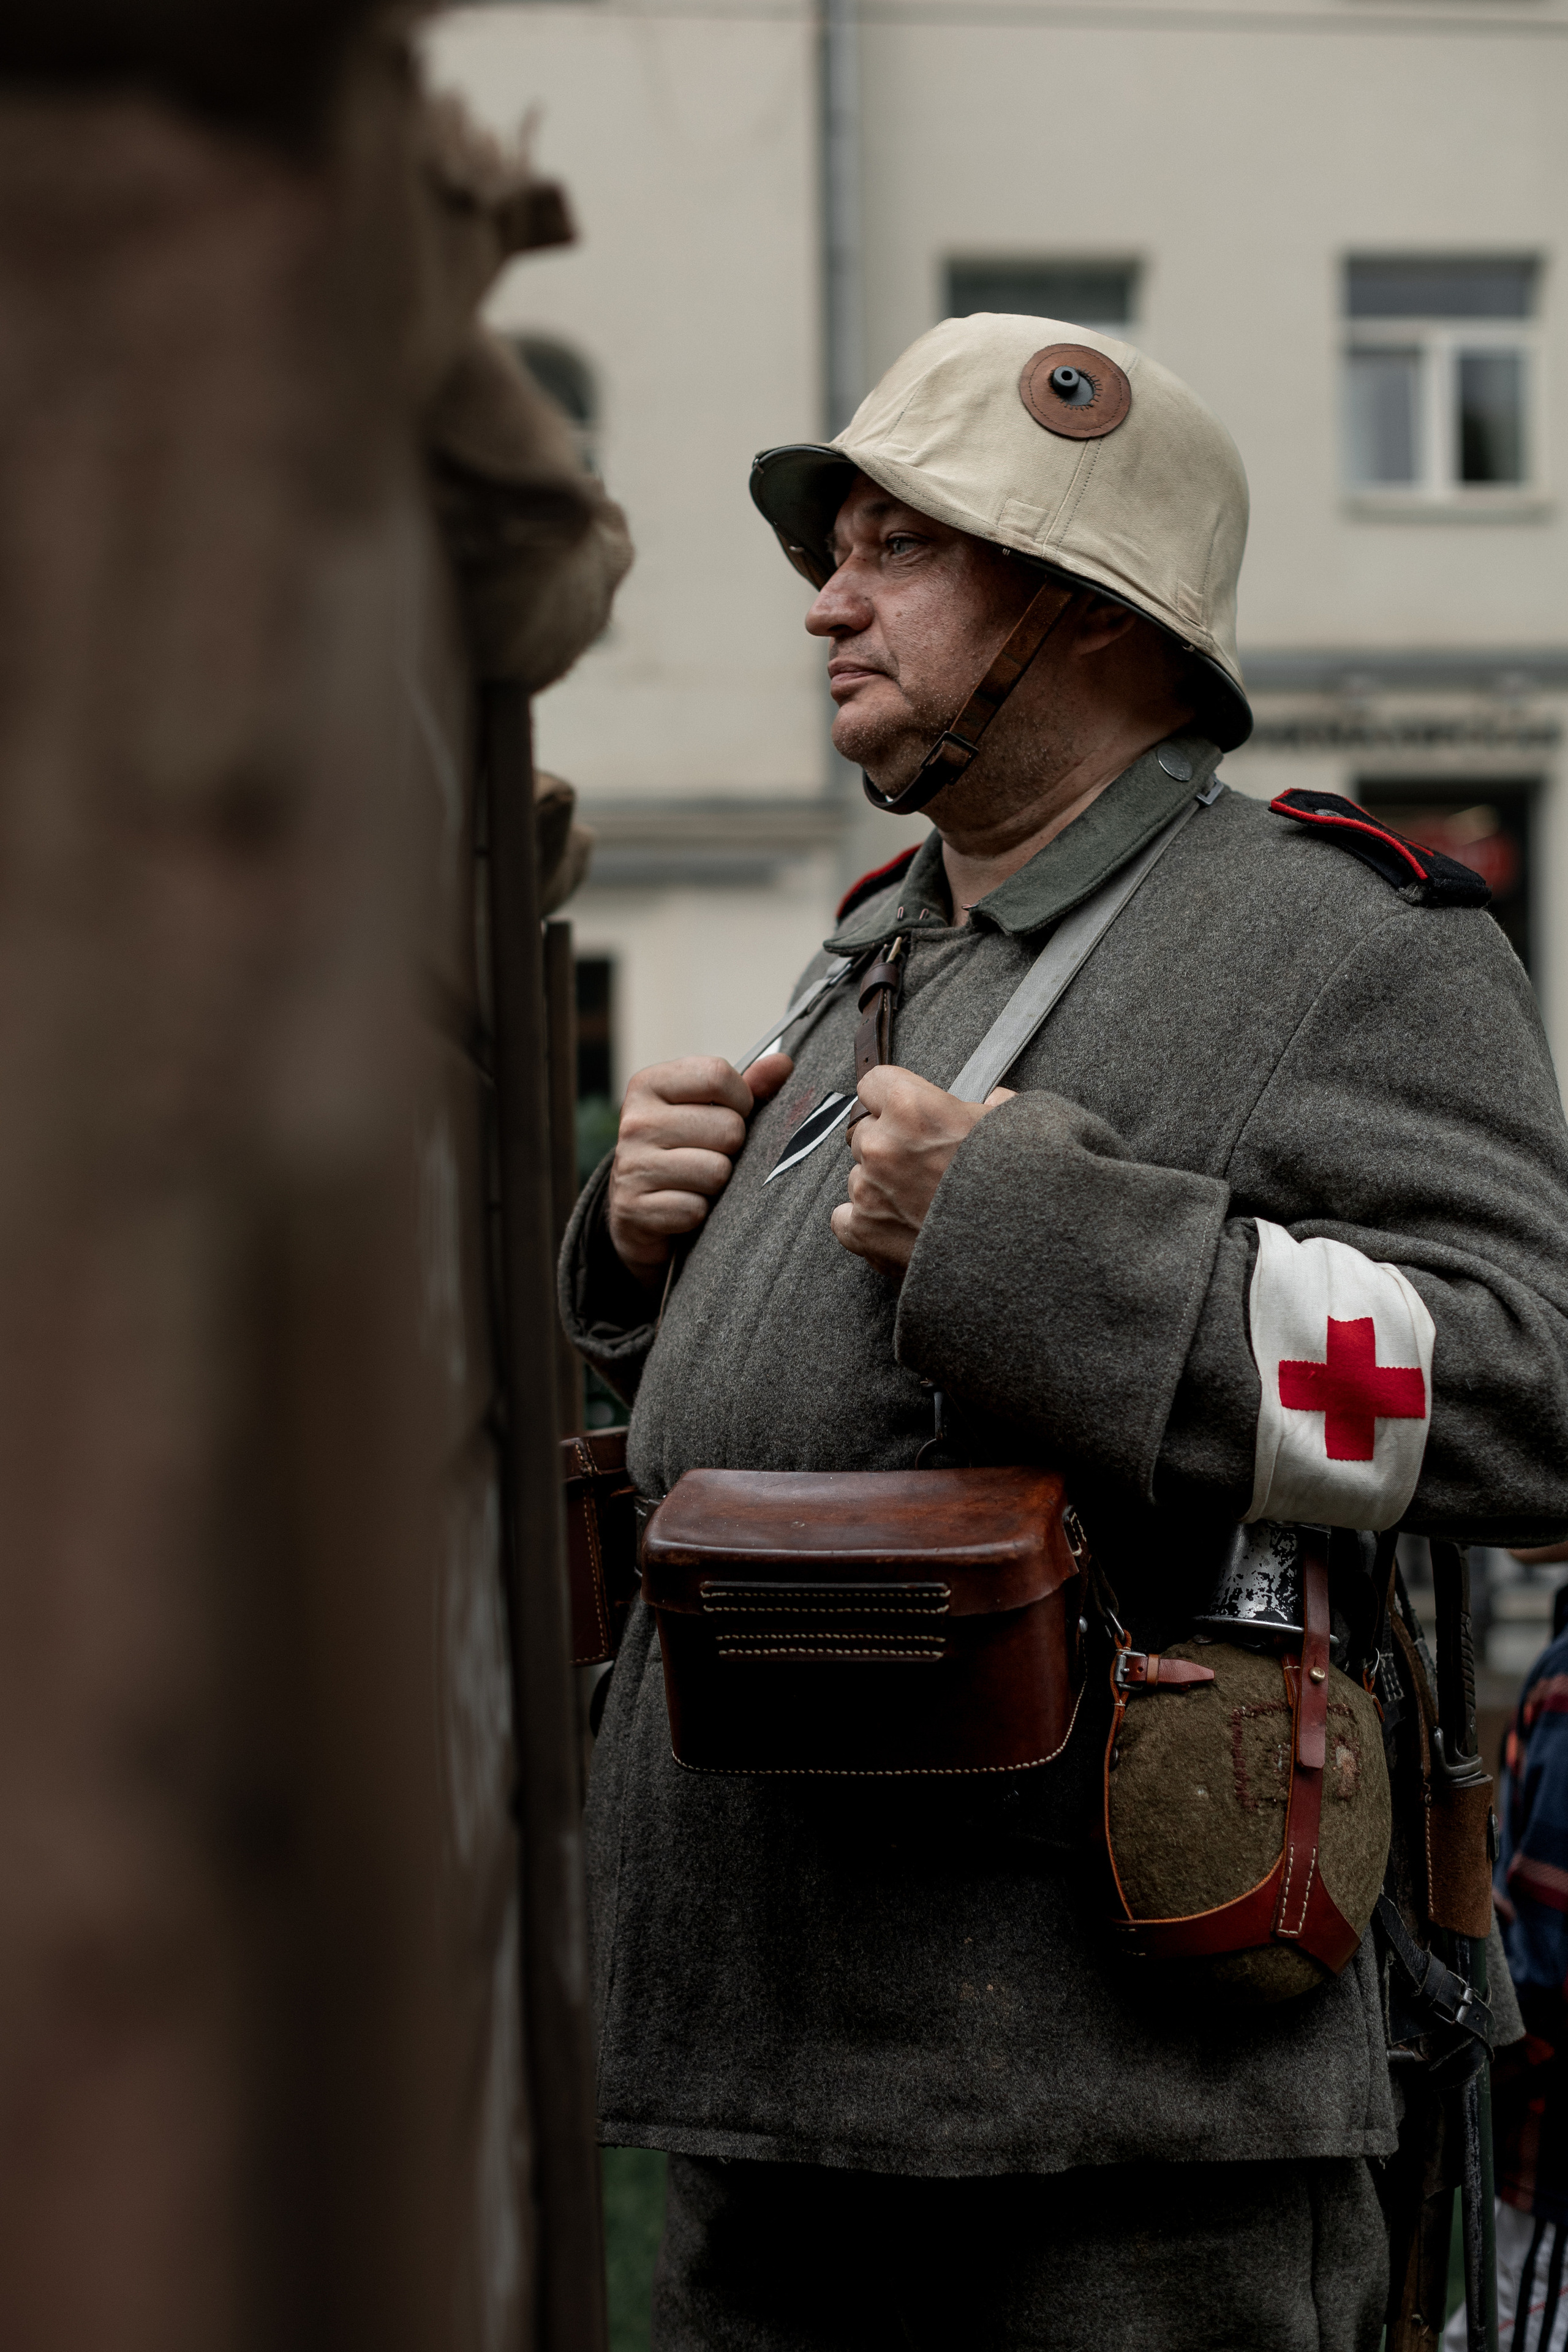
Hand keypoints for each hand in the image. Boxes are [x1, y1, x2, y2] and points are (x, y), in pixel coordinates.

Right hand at [608, 1051, 793, 1285]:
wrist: (637, 1210)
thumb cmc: (683, 1150)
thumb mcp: (710, 1110)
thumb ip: (749, 1087)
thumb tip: (783, 1064)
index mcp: (649, 1084)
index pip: (717, 1075)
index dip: (742, 1100)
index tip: (734, 1115)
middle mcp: (635, 1121)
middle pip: (728, 1128)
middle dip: (732, 1148)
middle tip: (711, 1155)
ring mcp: (631, 1166)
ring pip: (717, 1172)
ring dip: (718, 1184)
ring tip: (698, 1182)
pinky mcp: (634, 1209)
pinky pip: (696, 1209)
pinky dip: (698, 1214)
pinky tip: (681, 1205)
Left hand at [830, 1067, 1014, 1276]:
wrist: (1022, 1244)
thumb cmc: (1020, 1184)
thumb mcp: (1013, 1124)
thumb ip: (988, 1105)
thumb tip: (991, 1099)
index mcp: (911, 1107)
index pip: (872, 1083)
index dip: (891, 1099)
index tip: (902, 1111)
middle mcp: (882, 1145)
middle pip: (863, 1133)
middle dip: (889, 1145)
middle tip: (924, 1165)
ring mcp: (868, 1190)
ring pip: (858, 1176)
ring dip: (882, 1186)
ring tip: (922, 1203)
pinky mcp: (863, 1231)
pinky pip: (844, 1219)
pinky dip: (868, 1223)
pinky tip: (898, 1226)